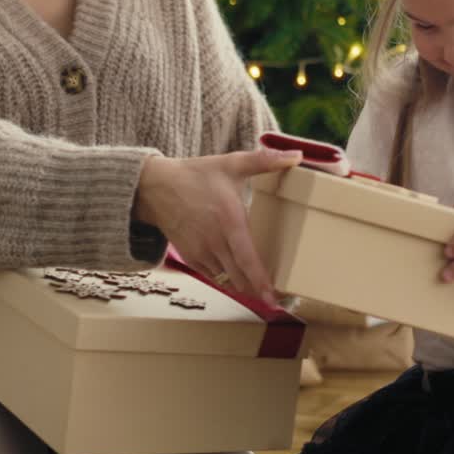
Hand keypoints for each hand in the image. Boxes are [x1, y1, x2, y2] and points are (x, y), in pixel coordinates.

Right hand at [134, 148, 302, 304]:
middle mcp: (215, 242)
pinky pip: (213, 277)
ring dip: (244, 286)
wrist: (156, 188)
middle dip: (258, 290)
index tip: (273, 299)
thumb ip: (266, 160)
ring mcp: (201, 252)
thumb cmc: (196, 176)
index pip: (248, 260)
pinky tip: (239, 279)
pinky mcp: (191, 257)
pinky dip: (227, 280)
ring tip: (260, 290)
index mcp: (229, 221)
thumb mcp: (232, 163)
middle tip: (276, 298)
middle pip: (240, 278)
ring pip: (227, 280)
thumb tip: (297, 155)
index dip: (261, 282)